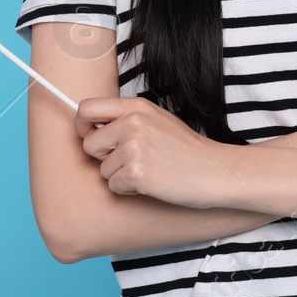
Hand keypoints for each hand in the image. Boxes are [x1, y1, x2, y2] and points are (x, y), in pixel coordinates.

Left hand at [76, 96, 237, 208]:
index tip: (89, 136)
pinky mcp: (135, 172)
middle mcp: (132, 123)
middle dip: (103, 157)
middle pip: (89, 143)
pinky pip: (113, 186)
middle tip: (130, 160)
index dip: (82, 125)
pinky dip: (129, 189)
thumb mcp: (158, 121)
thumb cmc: (187, 150)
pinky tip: (151, 182)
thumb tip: (92, 127)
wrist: (214, 172)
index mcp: (136, 107)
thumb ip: (127, 119)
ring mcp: (134, 147)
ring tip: (149, 170)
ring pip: (102, 169)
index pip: (87, 108)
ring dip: (120, 175)